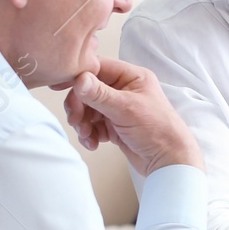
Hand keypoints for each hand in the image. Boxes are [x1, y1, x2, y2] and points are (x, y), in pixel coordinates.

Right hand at [54, 57, 202, 174]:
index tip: (59, 86)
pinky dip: (89, 134)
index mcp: (132, 77)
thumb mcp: (126, 109)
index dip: (77, 76)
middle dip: (79, 106)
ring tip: (87, 135)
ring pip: (88, 109)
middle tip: (76, 120)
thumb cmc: (158, 130)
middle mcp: (124, 90)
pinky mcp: (114, 126)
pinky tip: (93, 142)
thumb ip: (100, 94)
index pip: (97, 68)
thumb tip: (79, 79)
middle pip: (88, 90)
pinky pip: (92, 125)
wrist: (169, 161)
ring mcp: (118, 108)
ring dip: (82, 122)